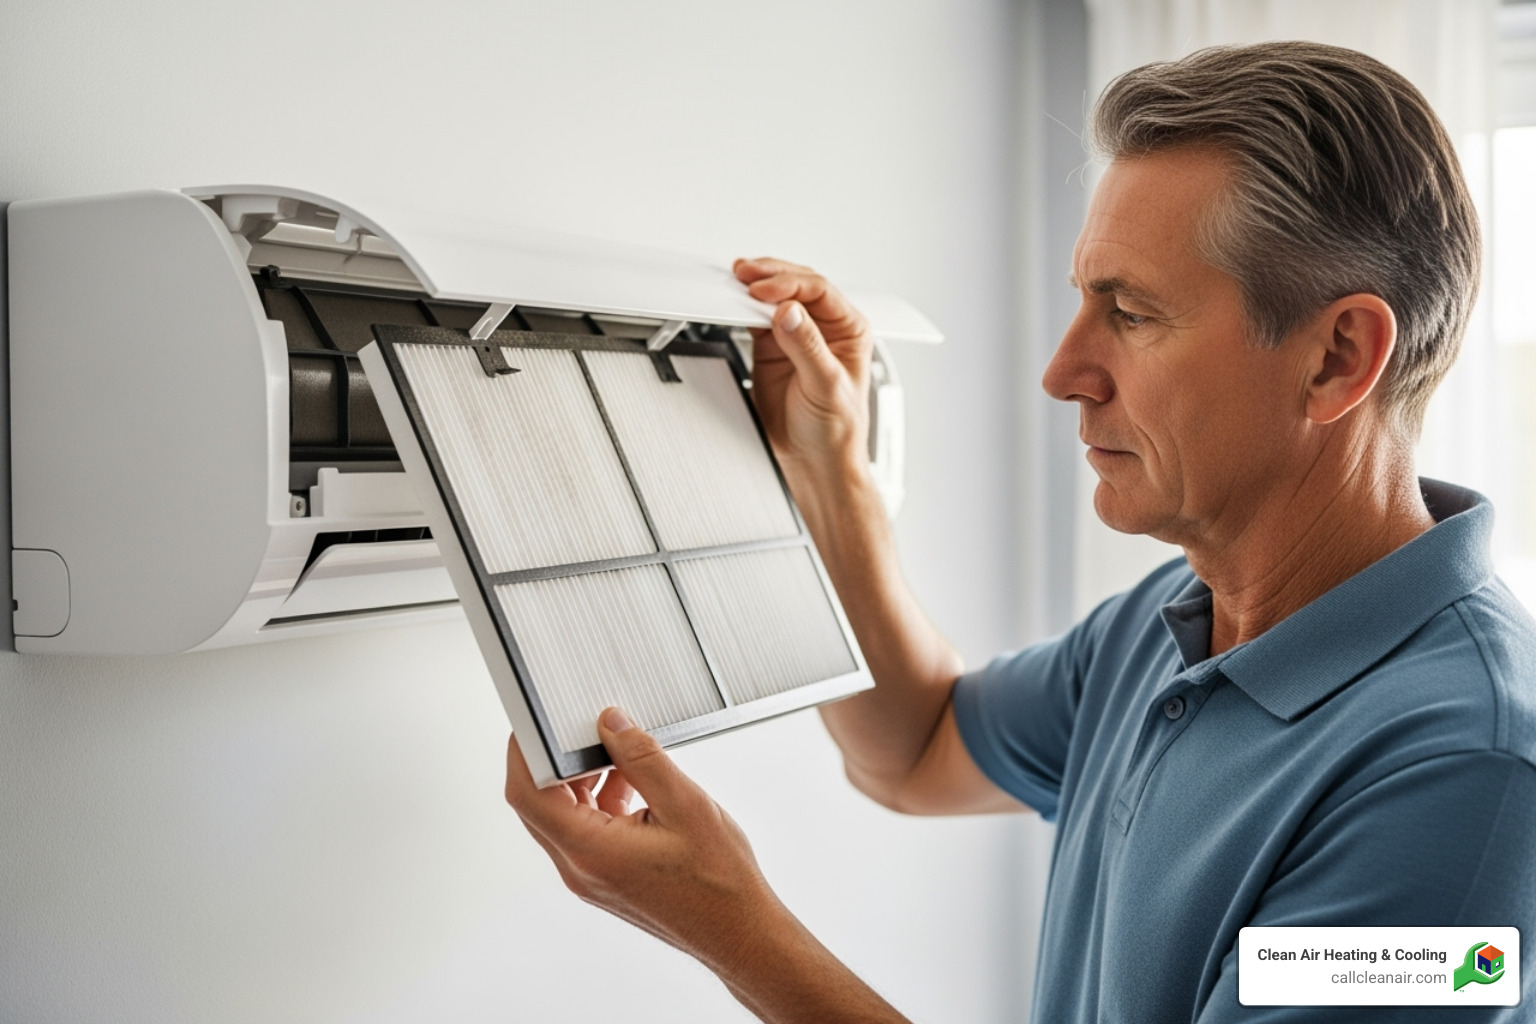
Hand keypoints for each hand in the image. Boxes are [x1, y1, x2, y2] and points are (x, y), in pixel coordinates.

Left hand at [505, 707, 913, 1023]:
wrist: (740, 933)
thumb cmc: (719, 882)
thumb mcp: (684, 804)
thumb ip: (641, 759)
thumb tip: (611, 723)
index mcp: (590, 851)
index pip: (528, 794)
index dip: (524, 752)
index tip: (537, 723)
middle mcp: (580, 868)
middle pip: (540, 804)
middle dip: (557, 761)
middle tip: (584, 729)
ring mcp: (591, 877)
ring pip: (564, 816)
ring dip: (583, 780)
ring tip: (622, 755)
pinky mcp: (606, 877)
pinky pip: (587, 830)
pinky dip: (601, 800)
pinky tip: (635, 783)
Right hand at [733, 257, 871, 483]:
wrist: (814, 460)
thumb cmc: (836, 430)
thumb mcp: (827, 386)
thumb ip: (808, 347)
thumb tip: (789, 312)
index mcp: (848, 330)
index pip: (819, 291)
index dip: (790, 285)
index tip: (764, 291)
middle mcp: (824, 328)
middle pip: (796, 286)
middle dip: (770, 276)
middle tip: (745, 275)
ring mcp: (795, 337)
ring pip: (774, 299)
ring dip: (754, 289)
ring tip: (736, 282)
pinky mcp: (772, 350)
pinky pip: (755, 320)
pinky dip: (742, 311)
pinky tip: (733, 305)